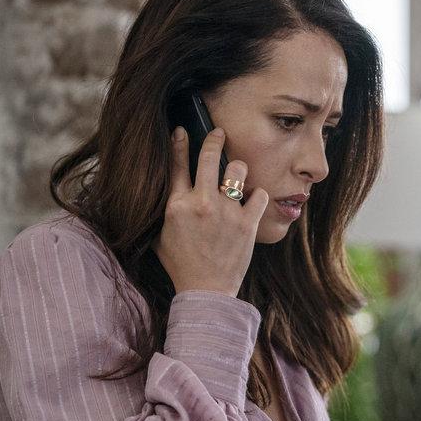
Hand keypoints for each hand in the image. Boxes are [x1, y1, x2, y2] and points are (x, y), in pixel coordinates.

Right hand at [153, 126, 270, 297]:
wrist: (205, 290)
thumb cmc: (181, 264)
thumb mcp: (160, 236)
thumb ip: (164, 211)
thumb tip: (160, 193)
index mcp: (177, 206)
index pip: (177, 166)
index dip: (179, 144)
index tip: (183, 130)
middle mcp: (201, 204)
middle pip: (209, 157)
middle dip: (215, 139)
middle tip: (219, 133)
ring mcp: (226, 213)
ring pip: (238, 171)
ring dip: (239, 170)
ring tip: (238, 176)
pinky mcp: (247, 223)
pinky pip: (260, 194)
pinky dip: (258, 196)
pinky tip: (253, 201)